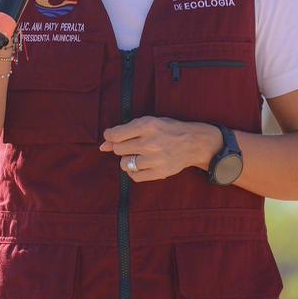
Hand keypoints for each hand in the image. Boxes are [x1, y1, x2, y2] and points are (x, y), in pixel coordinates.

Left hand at [99, 117, 222, 182]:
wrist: (194, 143)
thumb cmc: (169, 130)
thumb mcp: (150, 122)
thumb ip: (126, 131)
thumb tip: (103, 146)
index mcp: (147, 125)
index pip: (115, 135)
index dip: (110, 136)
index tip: (113, 137)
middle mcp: (150, 142)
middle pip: (118, 149)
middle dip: (121, 147)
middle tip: (133, 144)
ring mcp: (155, 159)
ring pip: (124, 163)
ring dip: (128, 159)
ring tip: (139, 154)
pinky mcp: (159, 172)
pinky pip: (134, 176)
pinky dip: (134, 171)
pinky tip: (141, 164)